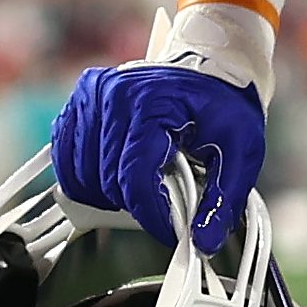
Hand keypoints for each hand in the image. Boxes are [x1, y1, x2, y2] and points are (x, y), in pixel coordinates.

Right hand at [51, 57, 265, 251]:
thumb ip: (224, 199)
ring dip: (109, 196)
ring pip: (81, 174)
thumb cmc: (222, 104)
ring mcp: (90, 96)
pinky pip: (65, 156)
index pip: (135, 177)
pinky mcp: (78, 102)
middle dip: (136, 205)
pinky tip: (111, 182)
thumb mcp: (241, 150)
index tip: (172, 230)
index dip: (152, 215)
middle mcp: (112, 95)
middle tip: (165, 207)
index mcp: (152, 103)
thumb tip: (204, 242)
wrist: (209, 64)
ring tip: (143, 190)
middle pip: (107, 180)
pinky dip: (84, 179)